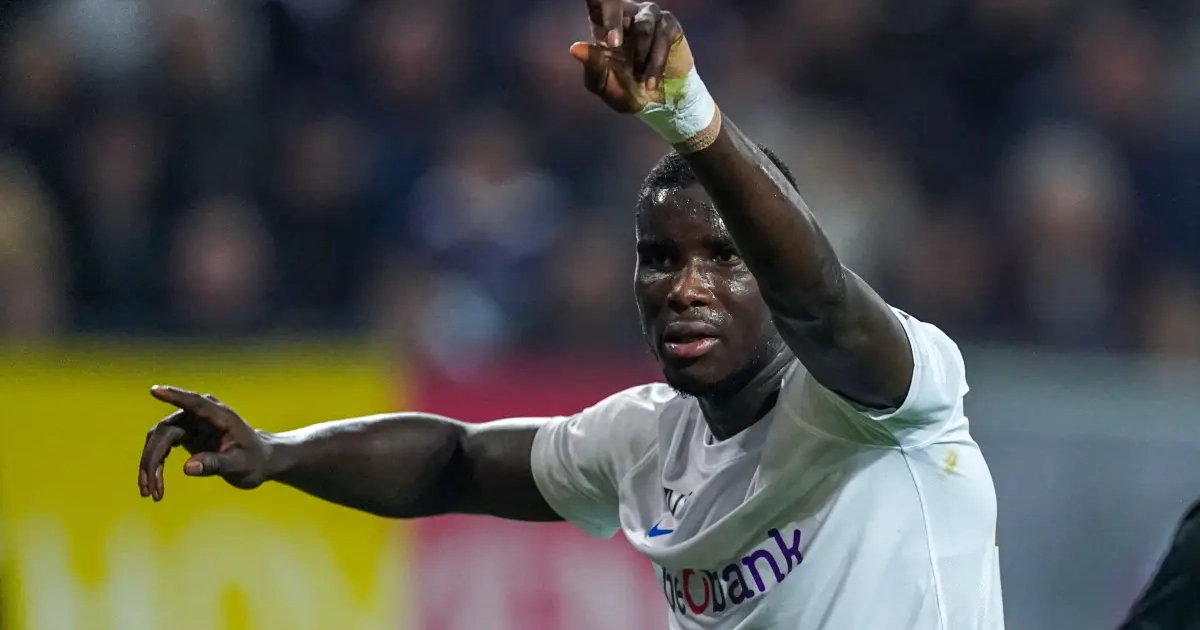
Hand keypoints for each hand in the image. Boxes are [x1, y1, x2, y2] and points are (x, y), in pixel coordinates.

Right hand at [137, 385, 271, 500]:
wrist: (257, 461)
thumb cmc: (253, 461)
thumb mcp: (239, 465)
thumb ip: (216, 464)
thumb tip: (187, 468)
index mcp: (220, 416)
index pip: (194, 403)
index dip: (175, 396)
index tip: (155, 391)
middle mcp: (201, 415)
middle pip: (166, 430)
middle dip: (152, 459)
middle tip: (149, 489)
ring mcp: (190, 423)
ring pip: (158, 439)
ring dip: (150, 465)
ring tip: (150, 493)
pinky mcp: (183, 434)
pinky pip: (161, 446)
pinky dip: (155, 465)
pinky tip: (155, 486)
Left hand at [570, 0, 692, 113]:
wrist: (655, 106)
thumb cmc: (625, 89)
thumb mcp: (602, 82)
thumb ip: (591, 63)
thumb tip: (575, 48)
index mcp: (603, 23)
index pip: (595, 1)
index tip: (590, 1)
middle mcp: (625, 13)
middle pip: (614, 3)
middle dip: (613, 21)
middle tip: (613, 44)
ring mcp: (648, 16)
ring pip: (643, 25)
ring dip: (641, 55)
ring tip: (639, 77)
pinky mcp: (668, 24)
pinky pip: (662, 36)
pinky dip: (656, 62)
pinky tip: (651, 80)